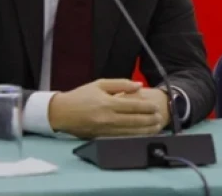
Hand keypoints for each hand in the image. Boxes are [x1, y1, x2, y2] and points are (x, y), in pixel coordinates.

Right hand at [47, 79, 166, 138]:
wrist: (61, 112)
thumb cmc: (81, 96)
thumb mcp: (100, 84)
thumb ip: (121, 84)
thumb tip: (139, 86)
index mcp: (107, 103)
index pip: (133, 106)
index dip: (147, 107)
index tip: (156, 106)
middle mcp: (107, 117)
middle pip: (134, 120)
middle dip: (149, 120)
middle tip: (159, 117)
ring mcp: (104, 129)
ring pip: (129, 131)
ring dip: (145, 130)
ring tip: (155, 127)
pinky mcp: (101, 137)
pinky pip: (121, 138)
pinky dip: (133, 136)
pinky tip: (141, 134)